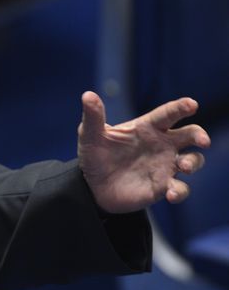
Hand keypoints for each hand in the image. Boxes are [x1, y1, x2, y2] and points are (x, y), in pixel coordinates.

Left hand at [77, 91, 210, 213]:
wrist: (92, 185)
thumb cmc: (95, 154)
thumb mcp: (90, 134)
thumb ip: (93, 116)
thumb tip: (88, 95)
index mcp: (147, 127)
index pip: (168, 114)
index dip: (181, 107)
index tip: (191, 104)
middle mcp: (161, 144)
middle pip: (190, 135)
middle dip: (199, 135)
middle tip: (202, 141)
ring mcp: (164, 166)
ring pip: (192, 160)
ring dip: (193, 162)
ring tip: (184, 166)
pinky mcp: (163, 187)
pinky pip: (180, 188)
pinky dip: (179, 191)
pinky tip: (170, 193)